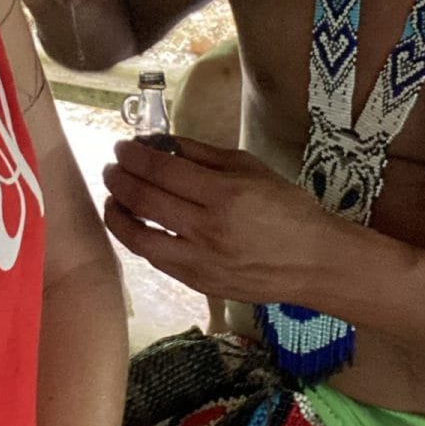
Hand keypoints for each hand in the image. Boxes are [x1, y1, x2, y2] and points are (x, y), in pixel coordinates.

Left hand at [102, 135, 344, 303]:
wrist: (313, 261)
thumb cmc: (286, 208)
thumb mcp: (249, 167)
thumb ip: (201, 154)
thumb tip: (159, 143)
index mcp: (224, 194)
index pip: (161, 170)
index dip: (134, 156)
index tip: (123, 147)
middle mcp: (208, 229)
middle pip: (144, 200)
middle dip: (119, 179)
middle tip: (111, 167)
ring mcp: (200, 261)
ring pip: (139, 237)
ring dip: (116, 213)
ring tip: (112, 197)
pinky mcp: (198, 283)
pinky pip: (155, 258)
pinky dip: (136, 239)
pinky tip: (132, 224)